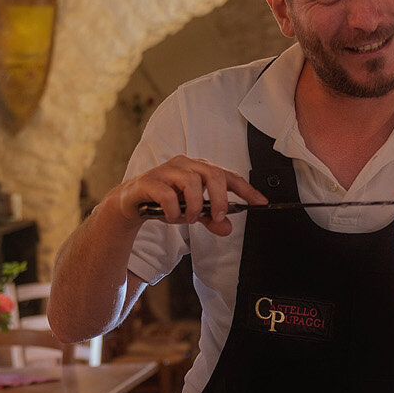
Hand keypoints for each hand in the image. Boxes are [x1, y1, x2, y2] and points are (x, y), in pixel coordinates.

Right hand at [110, 155, 266, 236]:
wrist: (132, 202)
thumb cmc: (165, 202)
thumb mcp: (192, 213)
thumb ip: (210, 219)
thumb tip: (226, 228)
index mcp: (199, 169)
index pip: (228, 176)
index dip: (246, 189)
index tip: (260, 202)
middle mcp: (186, 165)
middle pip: (213, 174)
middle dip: (219, 200)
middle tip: (217, 217)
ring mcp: (167, 170)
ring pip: (191, 182)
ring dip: (194, 206)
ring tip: (189, 218)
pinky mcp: (150, 180)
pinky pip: (167, 194)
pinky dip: (173, 210)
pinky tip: (171, 217)